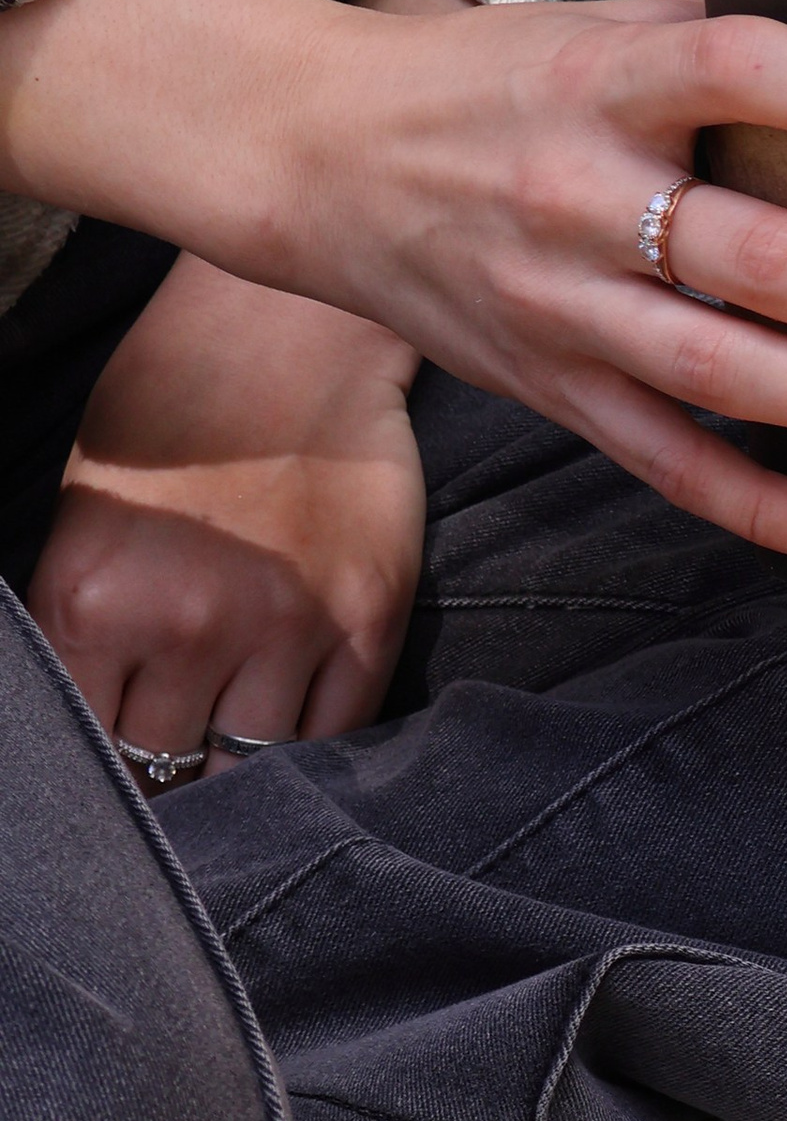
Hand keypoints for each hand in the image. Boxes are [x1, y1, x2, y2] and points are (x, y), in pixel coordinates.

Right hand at [0, 0, 786, 559]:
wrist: (320, 158)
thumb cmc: (494, 85)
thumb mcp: (597, 30)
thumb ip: (725, 53)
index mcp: (600, 79)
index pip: (738, 70)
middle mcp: (579, 197)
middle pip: (755, 259)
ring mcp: (564, 309)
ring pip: (724, 375)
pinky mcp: (557, 394)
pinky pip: (672, 468)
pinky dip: (768, 511)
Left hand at [31, 256, 425, 784]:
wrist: (290, 334)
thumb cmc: (172, 409)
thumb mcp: (84, 514)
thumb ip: (87, 624)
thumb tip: (107, 723)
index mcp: (93, 599)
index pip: (92, 745)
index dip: (106, 774)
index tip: (121, 785)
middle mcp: (189, 625)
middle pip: (173, 767)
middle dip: (172, 778)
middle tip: (181, 775)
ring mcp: (288, 628)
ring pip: (260, 762)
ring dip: (246, 769)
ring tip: (239, 762)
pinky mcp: (368, 621)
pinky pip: (342, 728)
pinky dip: (316, 743)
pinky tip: (300, 731)